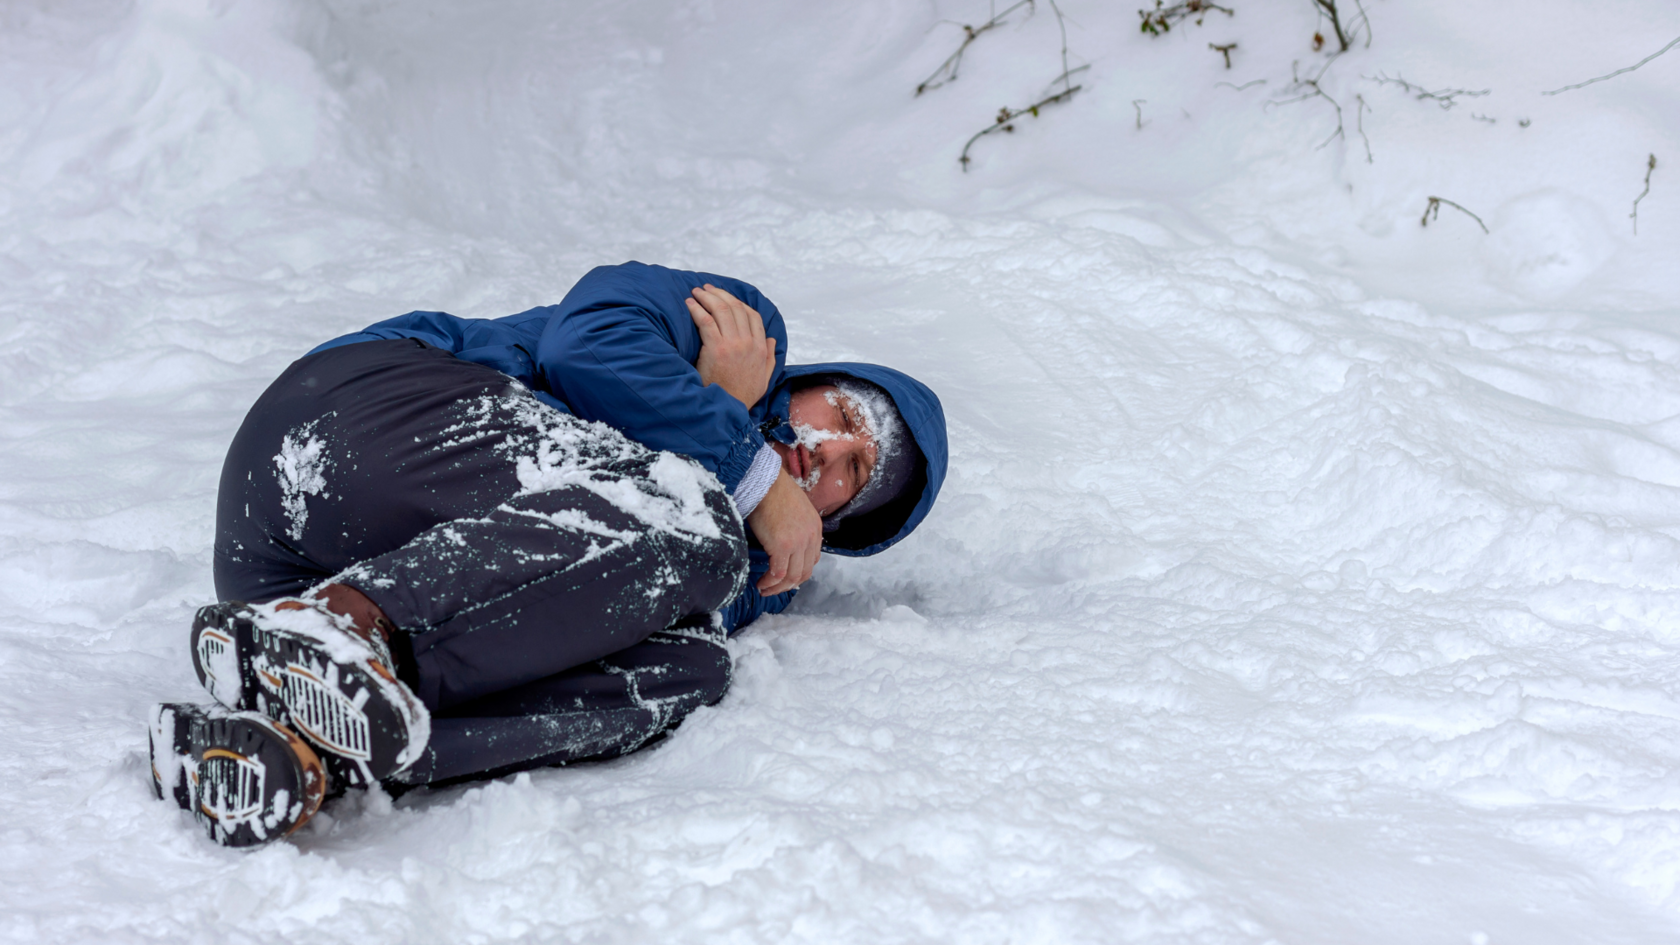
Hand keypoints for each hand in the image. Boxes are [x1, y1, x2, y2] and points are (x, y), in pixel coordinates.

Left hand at [686, 284, 776, 408]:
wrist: (729, 409)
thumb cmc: (743, 395)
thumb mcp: (765, 377)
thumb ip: (770, 357)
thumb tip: (771, 340)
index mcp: (761, 348)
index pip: (752, 316)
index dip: (738, 303)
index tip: (726, 298)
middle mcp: (749, 343)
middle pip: (736, 308)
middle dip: (720, 294)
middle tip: (706, 289)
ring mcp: (733, 345)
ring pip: (721, 310)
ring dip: (707, 297)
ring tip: (697, 292)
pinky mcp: (716, 349)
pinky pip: (706, 321)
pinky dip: (697, 309)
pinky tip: (690, 304)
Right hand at [746, 470, 821, 594]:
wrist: (765, 482)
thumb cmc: (774, 491)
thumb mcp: (795, 509)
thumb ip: (796, 526)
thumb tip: (785, 541)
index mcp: (816, 528)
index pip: (812, 559)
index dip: (798, 572)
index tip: (784, 577)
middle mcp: (811, 537)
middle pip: (804, 572)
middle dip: (788, 585)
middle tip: (773, 589)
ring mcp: (798, 543)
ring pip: (792, 577)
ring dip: (778, 587)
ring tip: (764, 589)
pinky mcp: (783, 546)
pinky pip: (778, 573)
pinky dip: (769, 582)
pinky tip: (760, 583)